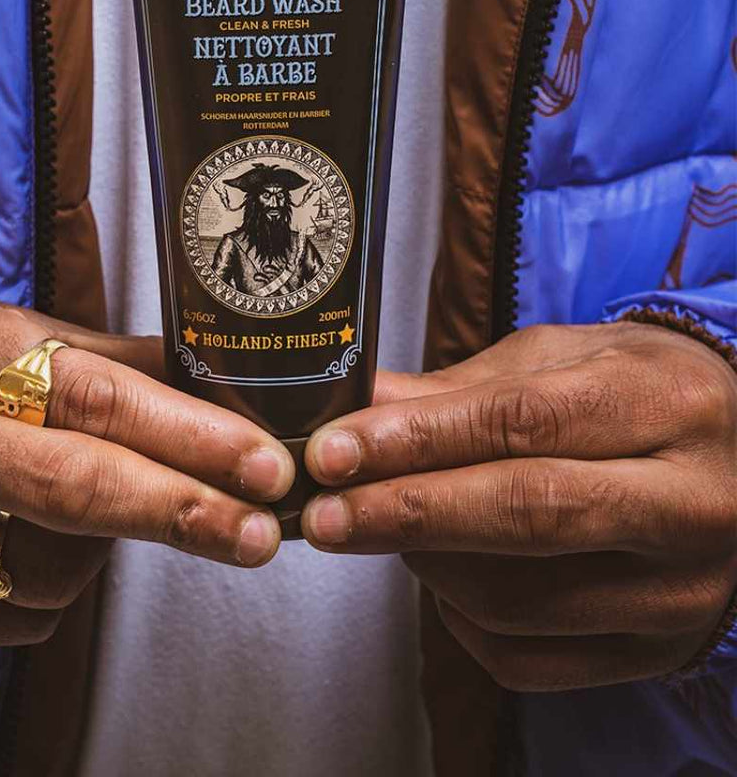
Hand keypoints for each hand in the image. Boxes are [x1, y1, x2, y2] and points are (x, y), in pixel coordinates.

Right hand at [0, 275, 292, 646]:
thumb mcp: (0, 326)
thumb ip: (108, 362)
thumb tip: (222, 397)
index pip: (83, 398)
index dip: (185, 436)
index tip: (267, 465)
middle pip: (64, 495)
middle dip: (180, 515)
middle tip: (261, 531)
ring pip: (44, 573)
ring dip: (103, 547)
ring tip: (89, 500)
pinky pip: (6, 620)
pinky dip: (48, 587)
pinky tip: (29, 538)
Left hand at [302, 322, 736, 689]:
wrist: (732, 452)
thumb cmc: (627, 389)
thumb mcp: (550, 361)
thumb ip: (450, 391)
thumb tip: (347, 409)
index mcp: (664, 404)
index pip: (524, 425)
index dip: (417, 441)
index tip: (333, 452)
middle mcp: (690, 503)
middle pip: (528, 515)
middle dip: (408, 515)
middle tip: (324, 515)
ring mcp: (682, 591)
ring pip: (520, 599)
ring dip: (425, 564)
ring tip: (383, 526)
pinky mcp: (659, 651)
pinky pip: (529, 658)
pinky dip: (459, 620)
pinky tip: (439, 575)